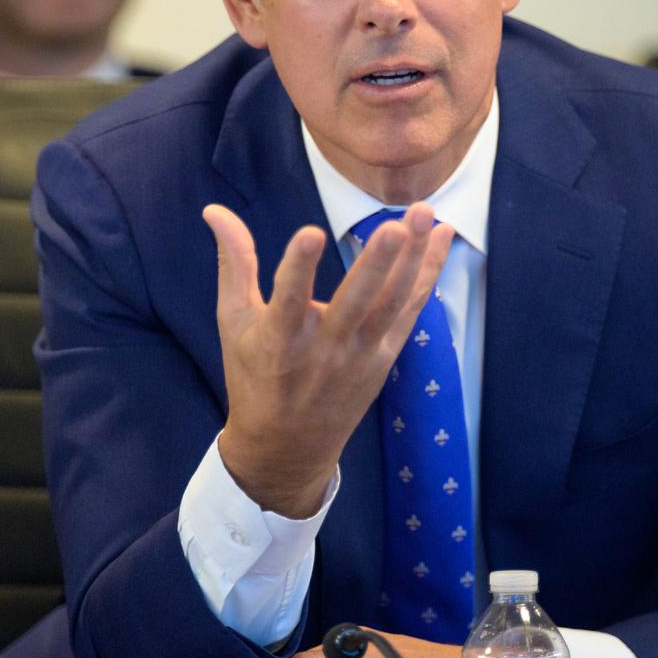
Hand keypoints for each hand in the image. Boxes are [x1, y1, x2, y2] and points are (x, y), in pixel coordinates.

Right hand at [203, 202, 453, 517]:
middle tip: (397, 226)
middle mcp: (324, 350)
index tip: (310, 233)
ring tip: (427, 214)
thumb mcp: (234, 322)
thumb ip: (234, 262)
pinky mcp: (384, 357)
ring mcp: (360, 355)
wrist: (287, 448)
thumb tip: (214, 209)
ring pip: (393, 303)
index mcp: (279, 341)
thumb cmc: (254, 377)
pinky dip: (428, 274)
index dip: (298, 268)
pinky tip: (442, 238)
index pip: (288, 299)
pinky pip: (410, 310)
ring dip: (415, 259)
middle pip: (356, 303)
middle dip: (377, 263)